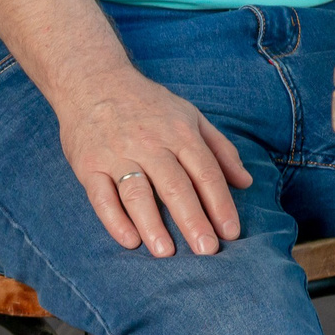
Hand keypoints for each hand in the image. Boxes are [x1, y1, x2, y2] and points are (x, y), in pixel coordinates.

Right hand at [57, 64, 252, 256]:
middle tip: (207, 250)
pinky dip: (115, 220)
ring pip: (138, 194)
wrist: (94, 81)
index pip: (206, 172)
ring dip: (153, 224)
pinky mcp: (89, 166)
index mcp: (180, 132)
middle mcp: (151, 144)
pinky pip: (101, 197)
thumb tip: (246, 181)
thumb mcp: (191, 116)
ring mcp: (118, 155)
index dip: (220, 203)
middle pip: (176, 186)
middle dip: (194, 220)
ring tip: (167, 253)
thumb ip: (220, 149)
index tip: (231, 232)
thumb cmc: (149, 104)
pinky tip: (130, 240)